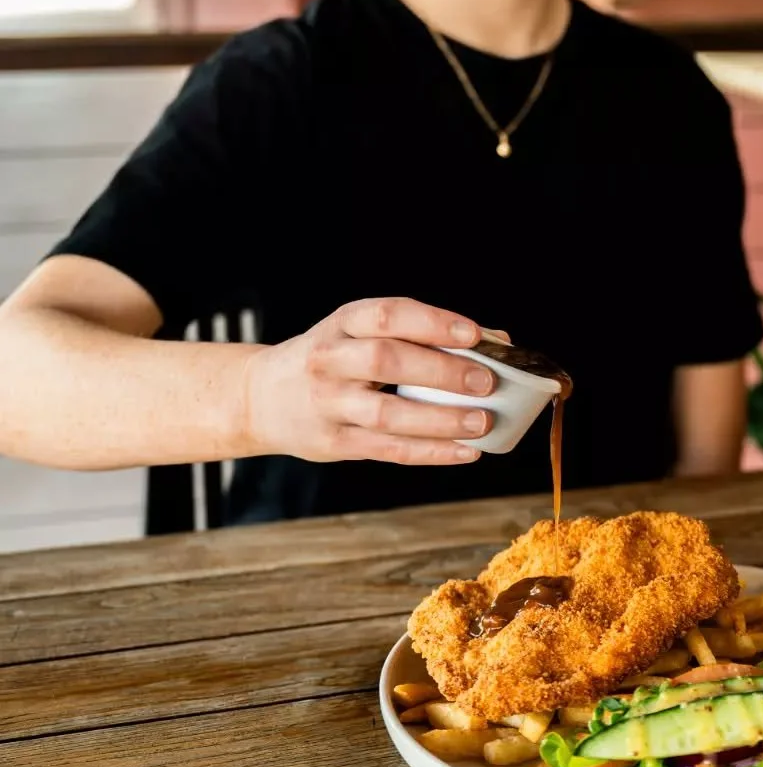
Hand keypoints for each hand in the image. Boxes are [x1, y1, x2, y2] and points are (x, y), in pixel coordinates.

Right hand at [241, 297, 499, 464]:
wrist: (262, 397)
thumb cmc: (333, 359)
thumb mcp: (360, 333)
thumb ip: (420, 333)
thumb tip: (497, 341)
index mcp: (341, 323)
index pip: (386, 314)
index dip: (432, 322)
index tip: (474, 333)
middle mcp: (330, 360)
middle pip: (386, 361)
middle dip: (441, 370)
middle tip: (486, 381)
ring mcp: (328, 404)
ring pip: (387, 413)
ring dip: (440, 419)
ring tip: (482, 421)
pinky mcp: (333, 443)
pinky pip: (388, 449)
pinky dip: (431, 451)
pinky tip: (465, 450)